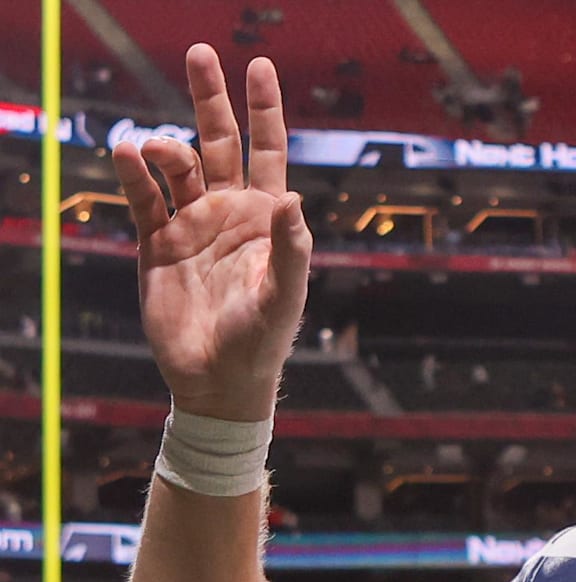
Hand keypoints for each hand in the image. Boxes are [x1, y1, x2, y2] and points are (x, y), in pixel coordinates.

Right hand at [113, 43, 311, 420]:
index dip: (265, 108)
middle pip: (221, 141)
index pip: (268, 149)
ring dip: (167, 148)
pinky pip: (144, 200)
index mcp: (267, 215)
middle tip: (200, 53)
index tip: (258, 66)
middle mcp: (230, 210)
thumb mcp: (284, 294)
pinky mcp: (158, 244)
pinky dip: (133, 176)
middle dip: (212, 99)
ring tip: (154, 146)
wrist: (218, 379)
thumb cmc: (263, 338)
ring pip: (179, 166)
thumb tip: (293, 199)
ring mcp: (192, 224)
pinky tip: (126, 154)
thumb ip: (290, 247)